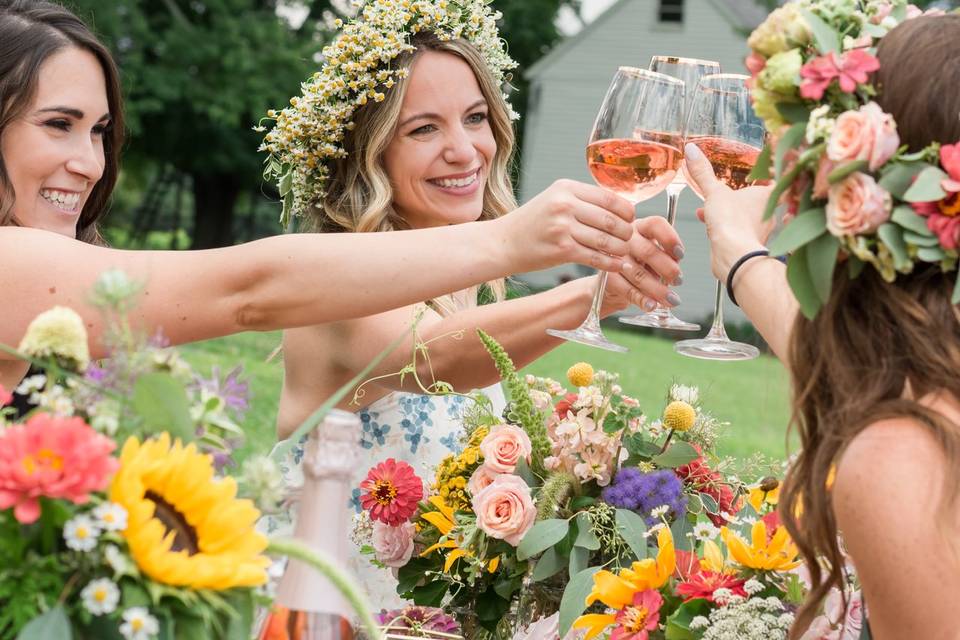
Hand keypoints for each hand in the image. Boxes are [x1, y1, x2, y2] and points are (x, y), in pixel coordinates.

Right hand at [502, 179, 635, 273]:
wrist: (503, 243)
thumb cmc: (532, 223)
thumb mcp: (554, 199)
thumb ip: (583, 200)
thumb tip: (619, 207)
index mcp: (566, 188)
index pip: (609, 197)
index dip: (626, 210)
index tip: (631, 218)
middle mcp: (565, 205)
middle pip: (611, 219)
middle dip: (626, 231)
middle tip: (629, 238)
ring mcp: (563, 228)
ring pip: (606, 239)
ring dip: (620, 248)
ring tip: (624, 252)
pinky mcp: (562, 250)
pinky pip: (595, 257)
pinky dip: (610, 263)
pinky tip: (617, 265)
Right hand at [601, 217, 683, 314]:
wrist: (615, 282)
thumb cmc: (642, 264)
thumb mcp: (657, 255)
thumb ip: (668, 256)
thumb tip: (676, 267)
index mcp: (641, 227)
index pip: (656, 224)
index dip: (670, 239)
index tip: (680, 255)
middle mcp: (626, 239)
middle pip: (648, 251)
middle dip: (667, 269)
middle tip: (678, 281)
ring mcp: (614, 258)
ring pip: (638, 274)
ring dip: (658, 290)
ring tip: (671, 300)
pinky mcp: (608, 277)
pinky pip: (627, 290)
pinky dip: (642, 300)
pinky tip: (652, 305)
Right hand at [684, 143, 775, 279]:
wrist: (733, 257)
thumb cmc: (733, 224)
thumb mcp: (714, 192)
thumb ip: (703, 172)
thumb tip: (692, 151)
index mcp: (768, 195)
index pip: (779, 179)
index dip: (774, 171)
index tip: (771, 166)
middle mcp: (768, 213)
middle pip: (762, 199)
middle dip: (745, 193)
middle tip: (736, 186)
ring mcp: (759, 230)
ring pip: (747, 216)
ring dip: (731, 211)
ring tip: (713, 207)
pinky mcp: (747, 244)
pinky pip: (737, 230)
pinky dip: (725, 226)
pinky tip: (710, 225)